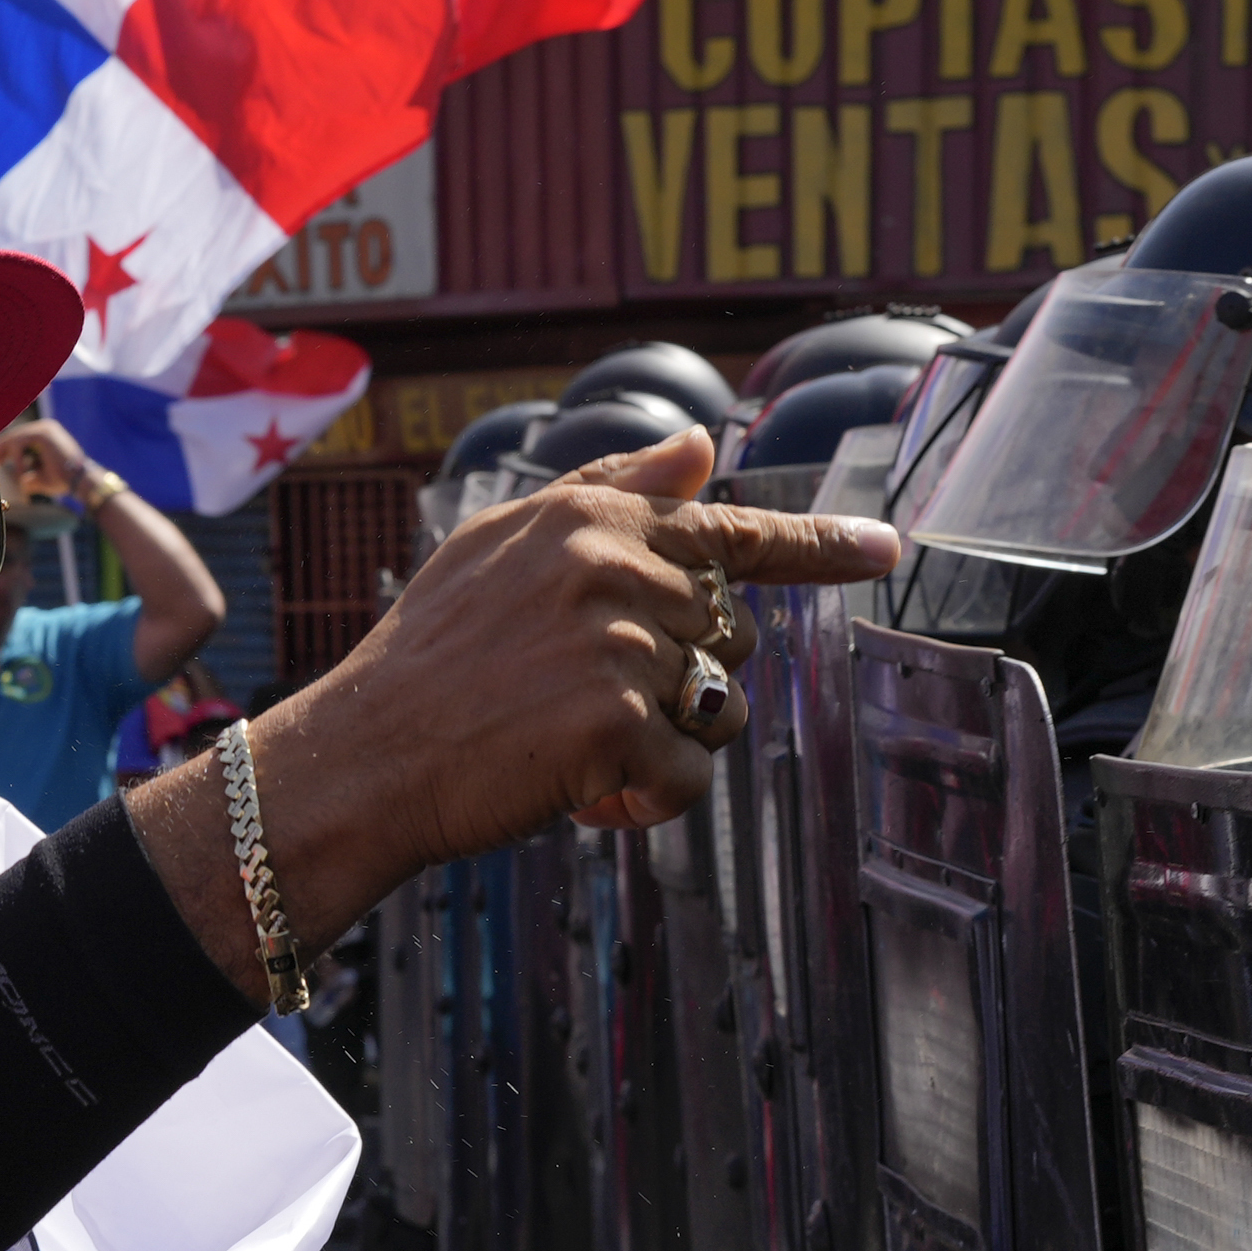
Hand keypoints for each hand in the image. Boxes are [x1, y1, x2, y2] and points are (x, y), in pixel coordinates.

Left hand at [0, 418, 91, 507]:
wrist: (82, 482)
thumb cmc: (64, 481)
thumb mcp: (40, 477)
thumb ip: (26, 476)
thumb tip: (14, 483)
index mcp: (45, 433)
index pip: (18, 438)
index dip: (3, 449)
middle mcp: (44, 427)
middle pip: (13, 436)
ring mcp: (44, 428)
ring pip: (14, 438)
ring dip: (3, 454)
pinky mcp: (43, 433)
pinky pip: (20, 444)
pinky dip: (17, 459)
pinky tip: (20, 474)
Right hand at [123, 428, 892, 1007]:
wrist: (363, 755)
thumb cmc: (432, 659)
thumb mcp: (503, 547)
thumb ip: (609, 489)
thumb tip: (702, 448)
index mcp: (591, 517)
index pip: (731, 529)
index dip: (821, 548)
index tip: (888, 550)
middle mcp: (613, 566)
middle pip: (730, 639)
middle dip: (680, 685)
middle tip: (587, 705)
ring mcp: (619, 644)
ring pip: (719, 709)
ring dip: (666, 745)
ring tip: (576, 747)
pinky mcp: (618, 725)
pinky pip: (691, 778)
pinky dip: (647, 802)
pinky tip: (583, 795)